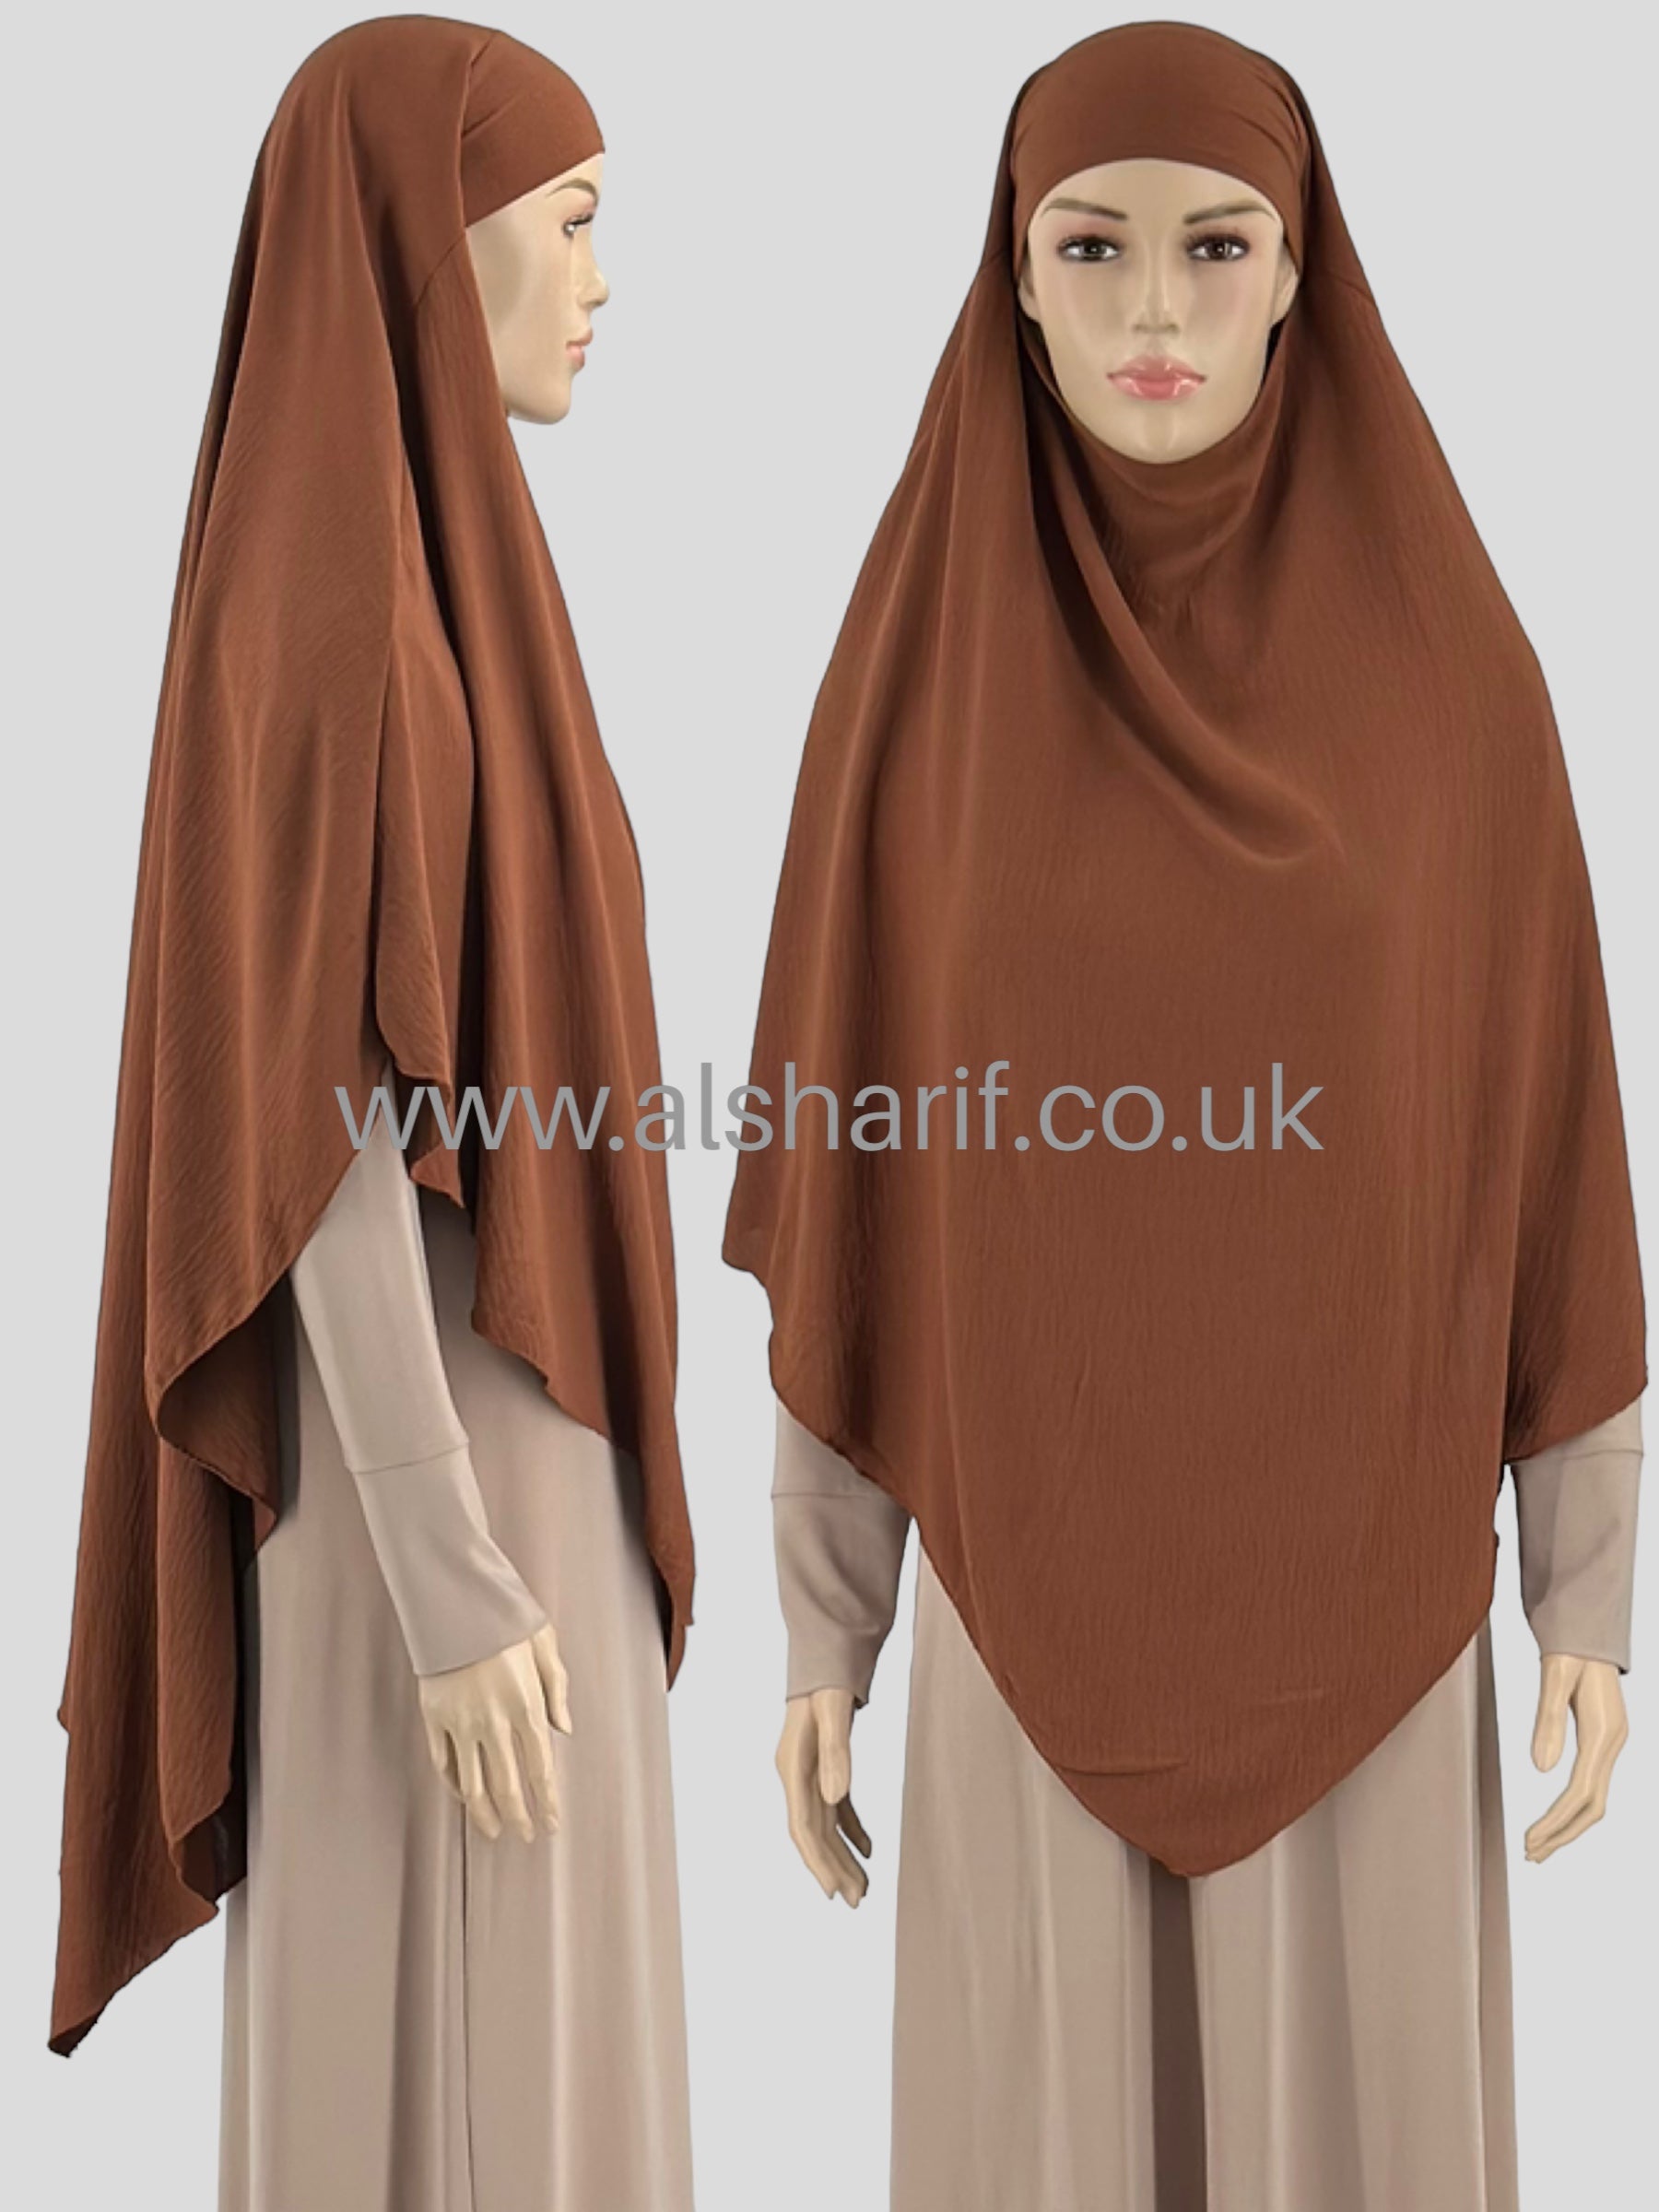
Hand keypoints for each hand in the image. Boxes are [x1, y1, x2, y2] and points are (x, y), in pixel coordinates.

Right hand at [418, 1620, 571, 1841]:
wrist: (454, 1603)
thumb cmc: (506, 1622)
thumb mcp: (545, 1646)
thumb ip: (558, 1689)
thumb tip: (565, 1731)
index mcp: (526, 1705)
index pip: (541, 1768)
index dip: (547, 1802)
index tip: (551, 1825)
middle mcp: (494, 1722)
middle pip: (507, 1786)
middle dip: (518, 1817)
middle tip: (525, 1836)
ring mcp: (460, 1723)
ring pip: (472, 1784)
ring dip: (483, 1813)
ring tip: (492, 1832)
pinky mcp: (433, 1717)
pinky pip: (443, 1763)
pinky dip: (454, 1785)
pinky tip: (464, 1797)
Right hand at [776, 1688, 871, 1905]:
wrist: (825, 1649)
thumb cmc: (828, 1678)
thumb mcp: (834, 1710)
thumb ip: (837, 1751)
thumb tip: (837, 1796)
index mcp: (793, 1766)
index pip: (803, 1826)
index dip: (818, 1861)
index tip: (834, 1892)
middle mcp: (797, 1774)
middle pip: (813, 1833)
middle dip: (833, 1868)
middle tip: (858, 1901)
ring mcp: (809, 1772)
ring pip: (824, 1825)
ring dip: (843, 1856)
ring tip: (863, 1888)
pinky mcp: (824, 1766)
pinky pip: (836, 1808)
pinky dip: (852, 1829)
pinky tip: (869, 1849)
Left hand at [1524, 1652, 1628, 1862]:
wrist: (1588, 1627)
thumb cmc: (1569, 1648)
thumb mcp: (1554, 1676)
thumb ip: (1548, 1720)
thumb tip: (1539, 1769)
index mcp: (1604, 1733)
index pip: (1581, 1794)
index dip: (1555, 1822)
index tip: (1528, 1840)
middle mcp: (1613, 1744)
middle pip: (1592, 1807)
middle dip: (1561, 1834)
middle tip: (1528, 1854)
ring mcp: (1612, 1744)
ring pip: (1595, 1800)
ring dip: (1567, 1828)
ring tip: (1536, 1847)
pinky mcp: (1605, 1740)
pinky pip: (1593, 1785)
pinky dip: (1573, 1809)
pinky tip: (1555, 1818)